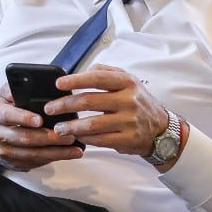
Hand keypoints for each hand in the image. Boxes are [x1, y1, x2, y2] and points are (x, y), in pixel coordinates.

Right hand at [0, 87, 83, 170]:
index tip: (40, 120)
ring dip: (56, 152)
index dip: (24, 118)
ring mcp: (6, 151)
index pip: (8, 115)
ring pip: (32, 154)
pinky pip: (36, 162)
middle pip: (25, 138)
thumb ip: (16, 87)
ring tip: (74, 148)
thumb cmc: (7, 109)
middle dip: (49, 138)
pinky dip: (54, 158)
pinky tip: (68, 154)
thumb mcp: (6, 95)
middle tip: (68, 135)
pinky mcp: (15, 162)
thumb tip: (28, 80)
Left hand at [47, 64, 170, 157]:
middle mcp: (129, 100)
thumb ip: (106, 73)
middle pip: (90, 101)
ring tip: (59, 128)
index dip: (76, 80)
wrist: (161, 129)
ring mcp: (129, 121)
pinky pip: (100, 139)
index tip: (59, 84)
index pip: (98, 78)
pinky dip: (84, 138)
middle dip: (65, 105)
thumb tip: (82, 71)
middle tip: (50, 108)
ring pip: (92, 124)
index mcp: (127, 82)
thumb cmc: (139, 103)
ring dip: (71, 126)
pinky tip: (76, 136)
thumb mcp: (129, 81)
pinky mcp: (128, 139)